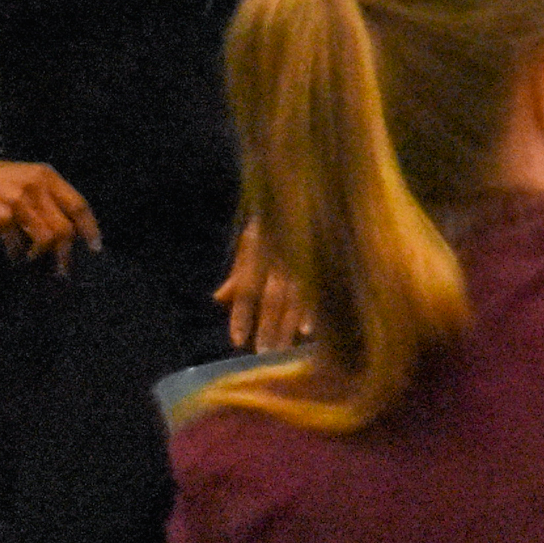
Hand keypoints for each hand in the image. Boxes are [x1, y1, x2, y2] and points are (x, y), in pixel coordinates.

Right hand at [0, 153, 101, 274]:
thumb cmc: (4, 179)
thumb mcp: (34, 177)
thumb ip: (53, 196)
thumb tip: (75, 228)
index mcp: (49, 177)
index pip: (78, 206)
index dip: (90, 229)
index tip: (95, 247)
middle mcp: (37, 189)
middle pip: (64, 228)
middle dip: (66, 253)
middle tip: (64, 269)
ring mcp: (19, 203)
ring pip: (45, 238)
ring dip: (41, 254)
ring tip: (34, 258)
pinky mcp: (0, 217)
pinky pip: (17, 243)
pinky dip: (17, 252)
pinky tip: (14, 254)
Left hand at [215, 218, 312, 352]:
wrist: (307, 188)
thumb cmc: (275, 220)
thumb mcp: (252, 239)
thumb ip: (239, 271)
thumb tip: (218, 299)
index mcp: (259, 250)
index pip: (248, 288)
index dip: (242, 315)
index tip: (238, 342)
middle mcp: (280, 256)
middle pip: (272, 298)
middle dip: (267, 327)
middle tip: (263, 354)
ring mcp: (304, 257)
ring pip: (295, 297)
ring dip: (288, 326)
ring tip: (282, 351)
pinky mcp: (325, 256)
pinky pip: (319, 286)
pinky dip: (314, 309)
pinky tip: (310, 330)